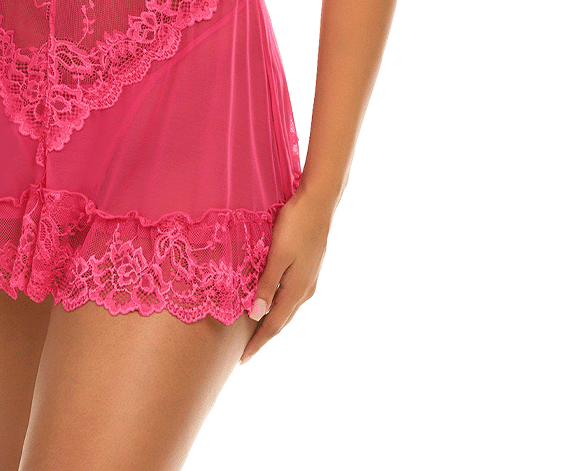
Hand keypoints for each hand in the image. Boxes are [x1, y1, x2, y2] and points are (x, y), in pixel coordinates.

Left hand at [239, 186, 332, 363]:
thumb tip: (257, 315)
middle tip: (246, 352)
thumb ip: (267, 284)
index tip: (243, 360)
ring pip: (287, 309)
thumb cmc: (295, 224)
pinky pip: (291, 297)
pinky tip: (271, 302)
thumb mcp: (277, 254)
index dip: (258, 343)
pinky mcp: (310, 269)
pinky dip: (279, 306)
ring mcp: (310, 280)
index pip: (273, 324)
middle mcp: (305, 290)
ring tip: (255, 332)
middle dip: (264, 337)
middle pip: (282, 320)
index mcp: (296, 289)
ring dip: (272, 322)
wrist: (319, 203)